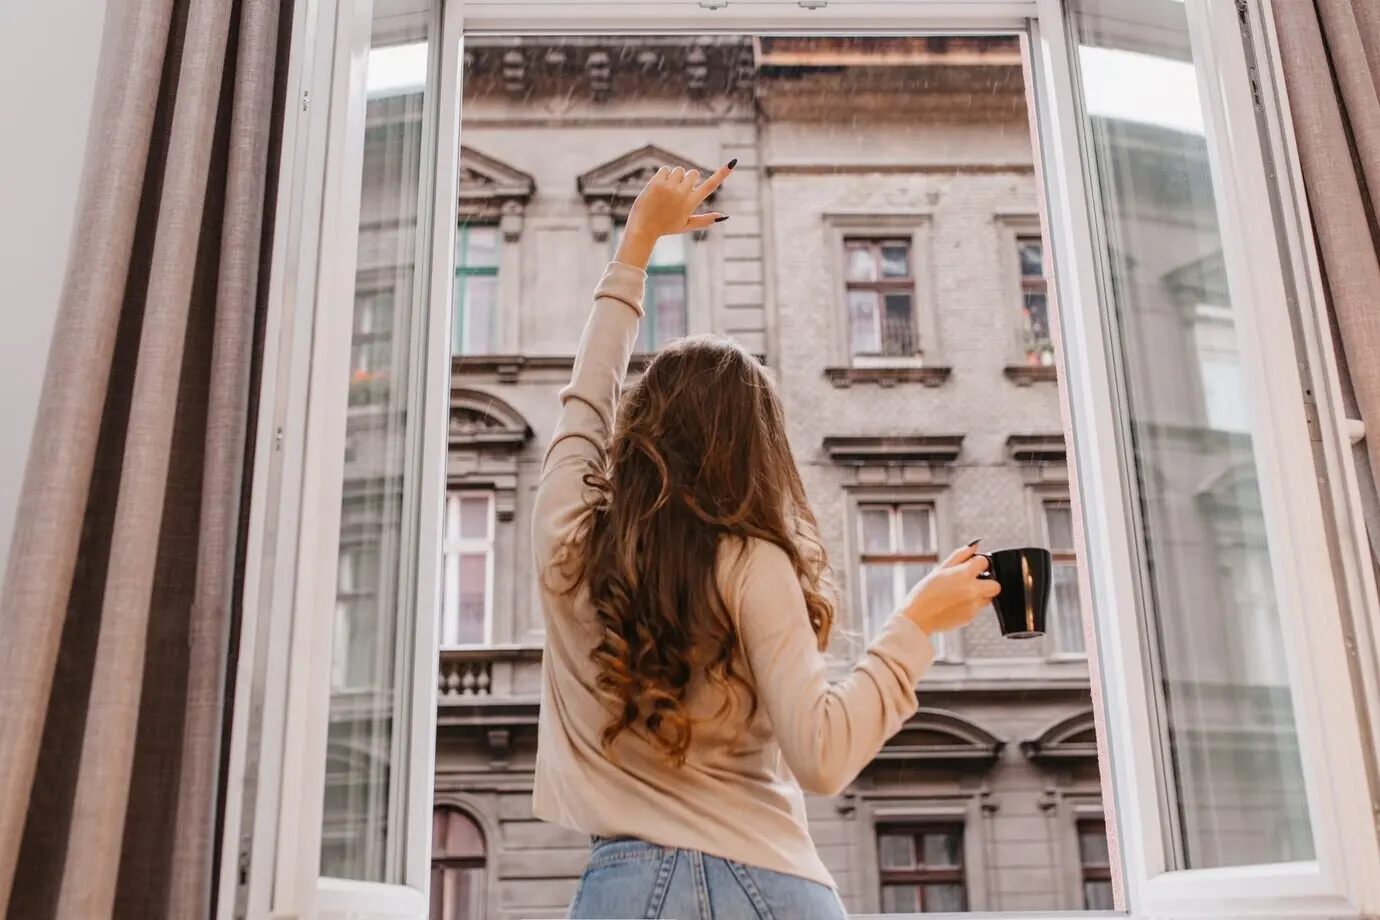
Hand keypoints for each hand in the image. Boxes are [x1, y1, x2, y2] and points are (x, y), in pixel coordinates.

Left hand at [615, 162, 732, 267]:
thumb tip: (724, 216)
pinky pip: (665, 169)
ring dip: (675, 177)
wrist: (642, 229)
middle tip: (678, 189)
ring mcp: (669, 187)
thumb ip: (705, 219)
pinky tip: (658, 188)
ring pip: (679, 170)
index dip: (722, 174)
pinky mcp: (656, 182)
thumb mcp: (686, 225)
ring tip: (666, 192)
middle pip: (693, 172)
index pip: (711, 186)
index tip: (733, 162)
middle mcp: (682, 194)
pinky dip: (663, 176)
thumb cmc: (665, 228)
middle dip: (688, 177)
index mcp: (691, 203)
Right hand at [900, 543, 1000, 635]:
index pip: (984, 562)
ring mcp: (973, 605)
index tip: (972, 566)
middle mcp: (972, 590)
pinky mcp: (970, 617)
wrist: (918, 617)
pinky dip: (969, 606)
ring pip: (988, 598)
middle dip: (988, 582)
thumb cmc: (924, 593)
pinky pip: (977, 609)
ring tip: (961, 594)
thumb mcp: (939, 569)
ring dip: (980, 594)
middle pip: (995, 584)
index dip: (978, 563)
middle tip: (974, 582)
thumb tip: (974, 546)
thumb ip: (959, 556)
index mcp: (964, 574)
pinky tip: (955, 604)